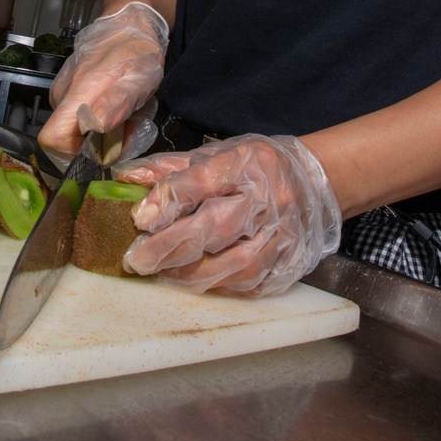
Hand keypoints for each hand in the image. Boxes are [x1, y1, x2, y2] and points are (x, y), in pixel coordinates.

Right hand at [38, 2, 168, 159]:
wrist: (131, 22)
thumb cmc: (138, 51)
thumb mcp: (139, 79)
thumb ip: (117, 103)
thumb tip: (95, 126)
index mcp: (77, 93)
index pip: (51, 138)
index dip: (73, 154)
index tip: (101, 149)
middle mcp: (63, 93)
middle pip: (66, 139)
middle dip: (97, 145)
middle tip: (127, 130)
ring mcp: (63, 90)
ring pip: (75, 130)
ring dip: (102, 133)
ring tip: (127, 115)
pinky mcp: (69, 88)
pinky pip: (78, 116)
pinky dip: (100, 120)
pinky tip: (119, 107)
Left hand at [114, 134, 341, 296]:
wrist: (315, 183)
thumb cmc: (258, 167)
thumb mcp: (216, 154)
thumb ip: (171, 169)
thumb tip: (126, 177)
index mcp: (246, 165)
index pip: (202, 183)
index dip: (167, 201)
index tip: (139, 218)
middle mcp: (267, 201)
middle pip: (216, 227)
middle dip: (171, 247)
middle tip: (138, 260)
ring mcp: (282, 235)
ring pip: (235, 263)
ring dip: (193, 274)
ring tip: (162, 274)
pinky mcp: (290, 262)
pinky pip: (253, 283)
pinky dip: (222, 286)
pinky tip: (199, 282)